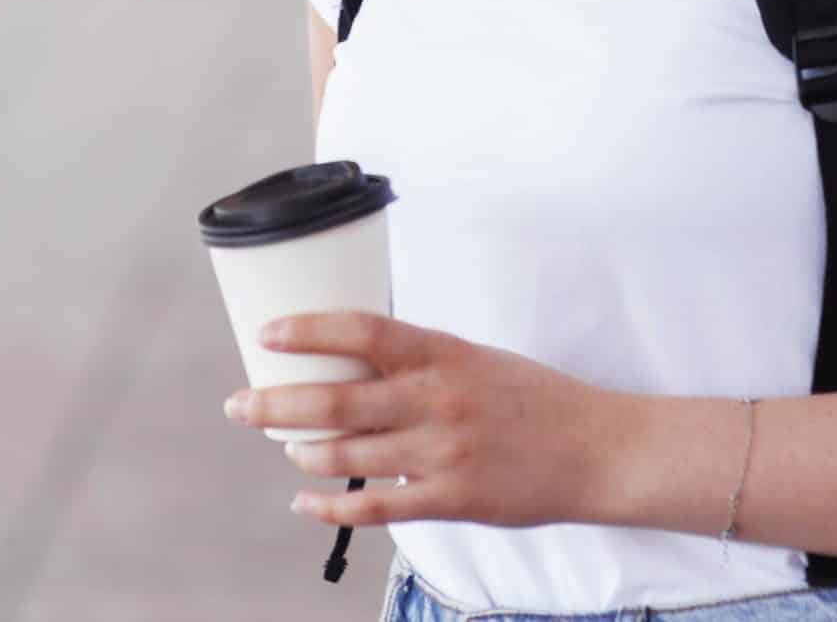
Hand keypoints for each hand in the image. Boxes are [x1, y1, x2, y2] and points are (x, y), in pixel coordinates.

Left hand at [223, 311, 625, 529]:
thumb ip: (420, 363)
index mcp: (444, 353)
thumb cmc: (534, 399)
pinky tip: (306, 503)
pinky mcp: (451, 497)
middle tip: (240, 404)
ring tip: (282, 447)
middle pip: (337, 398)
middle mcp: (437, 398)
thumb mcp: (476, 360)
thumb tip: (354, 364)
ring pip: (347, 454)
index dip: (309, 330)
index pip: (363, 331)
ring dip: (301, 452)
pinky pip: (375, 505)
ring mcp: (443, 451)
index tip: (269, 333)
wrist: (596, 449)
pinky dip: (331, 506)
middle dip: (275, 402)